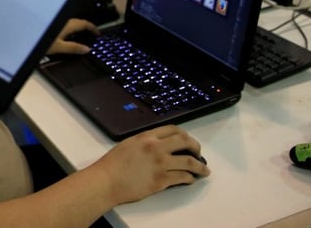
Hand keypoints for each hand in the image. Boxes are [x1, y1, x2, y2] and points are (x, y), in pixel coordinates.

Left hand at [46, 18, 97, 55]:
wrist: (29, 37)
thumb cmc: (42, 40)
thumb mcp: (60, 47)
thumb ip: (74, 48)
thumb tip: (86, 49)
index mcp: (67, 25)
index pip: (84, 23)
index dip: (93, 28)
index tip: (98, 33)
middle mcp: (63, 22)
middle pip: (79, 22)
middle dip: (87, 27)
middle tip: (92, 33)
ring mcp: (58, 22)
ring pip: (73, 23)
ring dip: (79, 28)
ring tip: (82, 35)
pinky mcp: (53, 25)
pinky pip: (67, 25)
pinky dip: (72, 29)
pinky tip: (69, 35)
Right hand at [90, 125, 208, 203]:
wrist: (106, 181)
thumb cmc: (112, 165)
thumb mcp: (128, 144)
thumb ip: (144, 142)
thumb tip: (158, 146)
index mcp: (146, 137)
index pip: (173, 129)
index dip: (184, 134)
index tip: (188, 140)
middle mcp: (156, 148)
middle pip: (185, 142)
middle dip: (196, 147)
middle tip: (199, 153)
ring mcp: (160, 164)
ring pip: (188, 161)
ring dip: (199, 166)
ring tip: (203, 170)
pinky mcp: (161, 180)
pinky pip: (182, 177)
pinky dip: (190, 178)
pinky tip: (191, 179)